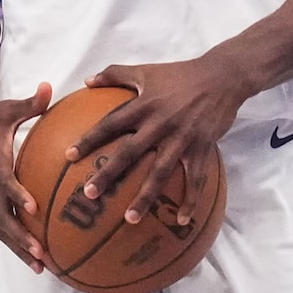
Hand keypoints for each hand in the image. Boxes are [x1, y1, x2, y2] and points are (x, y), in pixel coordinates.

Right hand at [0, 81, 52, 270]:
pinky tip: (39, 260)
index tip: (34, 208)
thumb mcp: (8, 108)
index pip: (6, 182)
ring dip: (20, 250)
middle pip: (3, 218)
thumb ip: (31, 103)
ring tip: (43, 268)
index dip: (18, 195)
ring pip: (2, 229)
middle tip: (42, 254)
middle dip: (22, 238)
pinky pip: (3, 227)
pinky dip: (18, 245)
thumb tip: (50, 87)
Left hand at [69, 55, 248, 228]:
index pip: (111, 124)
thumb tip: (86, 80)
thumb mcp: (146, 70)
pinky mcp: (202, 148)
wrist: (223, 77)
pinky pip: (196, 179)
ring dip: (145, 197)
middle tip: (89, 195)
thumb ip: (115, 74)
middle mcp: (160, 124)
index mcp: (144, 105)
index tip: (69, 155)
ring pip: (160, 172)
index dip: (90, 139)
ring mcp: (182, 138)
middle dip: (109, 174)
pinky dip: (190, 201)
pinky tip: (182, 221)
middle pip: (130, 152)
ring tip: (130, 218)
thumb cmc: (181, 74)